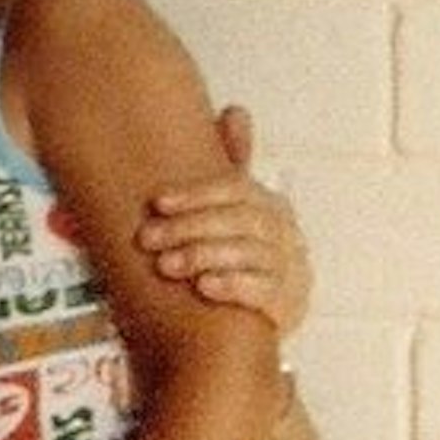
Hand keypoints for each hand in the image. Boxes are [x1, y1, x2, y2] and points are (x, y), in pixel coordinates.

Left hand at [136, 106, 311, 334]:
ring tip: (166, 264)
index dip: (195, 194)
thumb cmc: (231, 260)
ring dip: (203, 255)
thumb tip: (236, 110)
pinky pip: (264, 291)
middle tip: (147, 238)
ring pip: (250, 253)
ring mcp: (291, 270)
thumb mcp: (229, 213)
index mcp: (270, 206)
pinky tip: (204, 286)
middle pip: (240, 221)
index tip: (156, 203)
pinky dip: (232, 285)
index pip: (236, 190)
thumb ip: (231, 167)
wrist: (242, 328)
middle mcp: (286, 234)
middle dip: (189, 227)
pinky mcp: (288, 305)